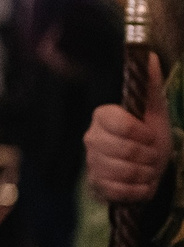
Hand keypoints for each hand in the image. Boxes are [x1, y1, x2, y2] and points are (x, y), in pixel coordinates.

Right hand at [89, 54, 170, 203]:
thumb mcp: (154, 110)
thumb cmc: (150, 135)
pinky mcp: (96, 185)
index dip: (143, 133)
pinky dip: (139, 190)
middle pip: (125, 151)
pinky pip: (121, 191)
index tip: (150, 135)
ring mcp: (92, 163)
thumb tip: (151, 54)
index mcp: (102, 116)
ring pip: (124, 172)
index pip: (122, 124)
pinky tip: (140, 183)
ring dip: (146, 174)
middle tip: (153, 154)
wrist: (146, 166)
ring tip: (147, 169)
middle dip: (149, 156)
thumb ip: (149, 84)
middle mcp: (91, 138)